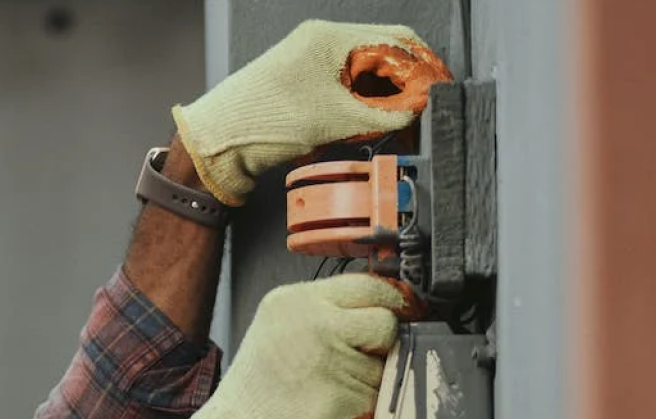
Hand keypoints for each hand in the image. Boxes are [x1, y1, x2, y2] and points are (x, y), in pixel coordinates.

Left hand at [173, 19, 452, 205]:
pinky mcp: (303, 85)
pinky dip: (363, 104)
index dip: (423, 68)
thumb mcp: (336, 119)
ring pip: (365, 73)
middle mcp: (319, 43)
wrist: (219, 144)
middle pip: (382, 55)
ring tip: (398, 121)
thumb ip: (385, 113)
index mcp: (328, 37)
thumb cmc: (260, 122)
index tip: (437, 91)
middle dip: (406, 82)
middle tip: (423, 108)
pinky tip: (370, 124)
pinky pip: (346, 88)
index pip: (395, 41)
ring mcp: (310, 63)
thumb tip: (416, 107)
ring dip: (385, 96)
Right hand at [176, 274, 411, 418]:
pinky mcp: (346, 395)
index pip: (366, 284)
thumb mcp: (278, 328)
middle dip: (382, 344)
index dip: (390, 301)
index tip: (400, 313)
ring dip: (370, 382)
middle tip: (359, 360)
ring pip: (386, 365)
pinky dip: (363, 408)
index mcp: (295, 301)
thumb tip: (381, 308)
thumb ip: (325, 313)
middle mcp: (315, 323)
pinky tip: (331, 409)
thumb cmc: (257, 391)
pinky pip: (378, 397)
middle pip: (384, 321)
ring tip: (329, 391)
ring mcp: (331, 358)